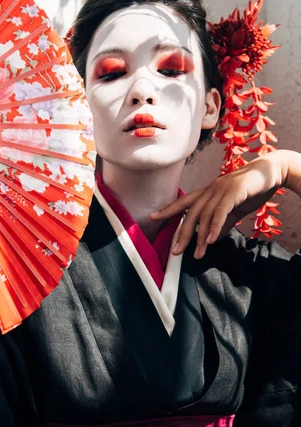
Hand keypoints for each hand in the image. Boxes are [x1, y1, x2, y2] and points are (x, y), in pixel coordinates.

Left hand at [150, 151, 286, 258]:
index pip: (184, 201)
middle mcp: (210, 189)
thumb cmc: (252, 190)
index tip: (153, 217)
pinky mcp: (234, 193)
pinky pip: (221, 212)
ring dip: (200, 237)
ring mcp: (221, 190)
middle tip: (176, 252)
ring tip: (197, 254)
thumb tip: (211, 238)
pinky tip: (211, 241)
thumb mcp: (234, 210)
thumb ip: (222, 223)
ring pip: (205, 216)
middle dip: (182, 233)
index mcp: (208, 192)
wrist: (272, 172)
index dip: (168, 209)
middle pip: (191, 213)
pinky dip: (215, 227)